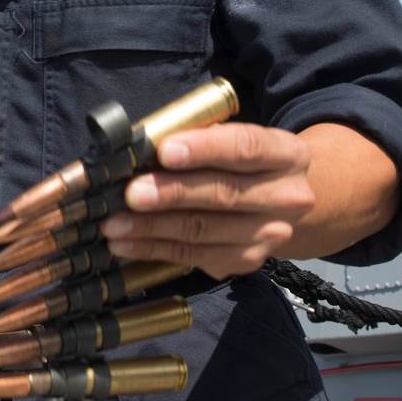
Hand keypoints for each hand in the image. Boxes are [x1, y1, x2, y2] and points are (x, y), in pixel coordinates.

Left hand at [102, 122, 314, 279]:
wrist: (280, 202)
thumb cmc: (240, 162)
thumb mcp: (233, 139)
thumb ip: (197, 139)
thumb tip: (138, 147)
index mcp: (286, 153)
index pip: (245, 148)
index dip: (204, 149)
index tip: (164, 151)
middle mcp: (286, 196)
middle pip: (223, 194)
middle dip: (171, 193)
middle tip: (130, 193)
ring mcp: (269, 234)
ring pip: (204, 230)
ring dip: (153, 227)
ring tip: (115, 223)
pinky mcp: (246, 260)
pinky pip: (194, 255)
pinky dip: (155, 249)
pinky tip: (126, 244)